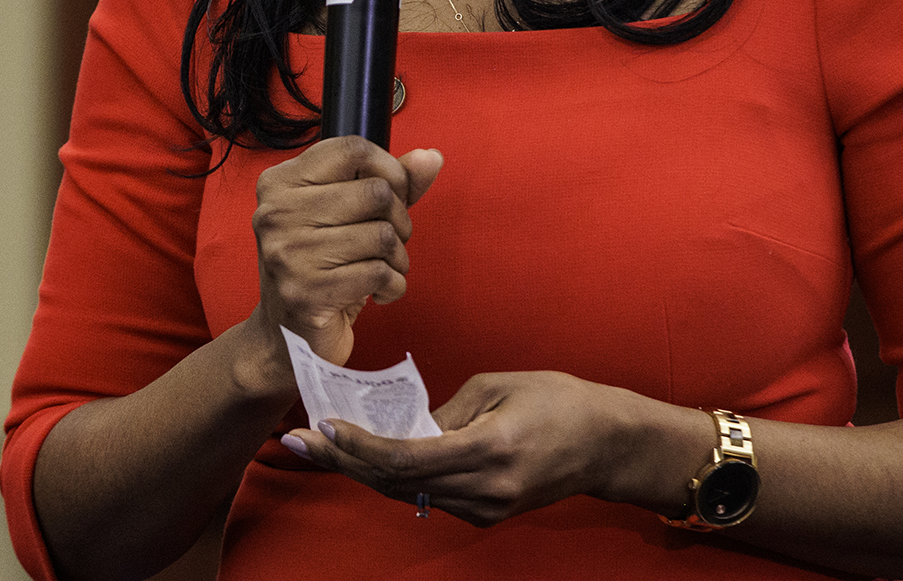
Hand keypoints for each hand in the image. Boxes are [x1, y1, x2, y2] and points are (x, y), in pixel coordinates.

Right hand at [250, 136, 443, 366]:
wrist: (287, 335)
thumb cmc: (323, 267)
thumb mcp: (350, 216)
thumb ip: (390, 183)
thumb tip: (431, 158)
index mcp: (280, 182)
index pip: (353, 148)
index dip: (390, 170)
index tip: (393, 195)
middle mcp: (276, 212)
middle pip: (376, 192)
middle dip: (399, 221)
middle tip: (386, 243)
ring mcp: (288, 253)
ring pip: (382, 235)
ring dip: (398, 259)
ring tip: (381, 270)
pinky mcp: (306, 292)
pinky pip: (380, 274)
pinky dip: (393, 286)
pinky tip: (376, 293)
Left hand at [284, 371, 675, 526]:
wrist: (609, 445)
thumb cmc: (559, 401)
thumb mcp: (497, 387)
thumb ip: (445, 410)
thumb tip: (404, 425)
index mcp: (487, 450)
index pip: (404, 457)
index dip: (356, 446)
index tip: (320, 428)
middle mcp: (483, 490)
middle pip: (394, 482)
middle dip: (340, 461)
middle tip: (294, 441)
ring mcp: (486, 509)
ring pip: (405, 493)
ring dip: (361, 470)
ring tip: (319, 444)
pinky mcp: (487, 514)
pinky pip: (428, 495)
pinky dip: (395, 475)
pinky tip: (367, 453)